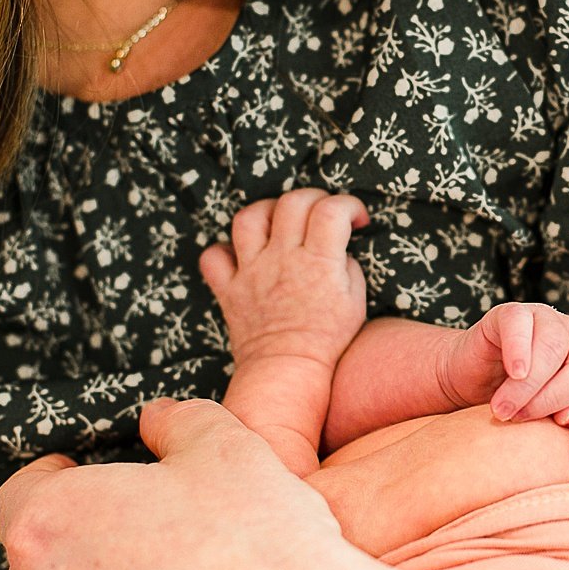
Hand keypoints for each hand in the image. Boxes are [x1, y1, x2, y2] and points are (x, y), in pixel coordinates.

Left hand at [199, 188, 368, 369]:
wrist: (287, 371)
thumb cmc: (327, 340)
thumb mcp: (355, 302)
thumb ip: (348, 267)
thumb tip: (338, 249)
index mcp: (318, 263)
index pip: (332, 210)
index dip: (348, 205)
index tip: (355, 220)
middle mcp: (282, 259)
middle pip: (292, 203)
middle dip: (313, 198)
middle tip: (321, 214)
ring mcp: (251, 272)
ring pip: (248, 218)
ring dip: (266, 210)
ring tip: (279, 222)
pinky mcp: (229, 289)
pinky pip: (213, 257)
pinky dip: (223, 251)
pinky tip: (241, 256)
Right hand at [441, 301, 568, 463]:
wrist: (465, 380)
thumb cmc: (512, 406)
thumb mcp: (543, 422)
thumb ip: (566, 420)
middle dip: (556, 401)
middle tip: (521, 421)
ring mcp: (548, 321)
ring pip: (555, 348)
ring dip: (528, 386)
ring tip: (503, 411)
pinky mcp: (513, 313)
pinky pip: (522, 325)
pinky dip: (519, 350)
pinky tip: (512, 373)